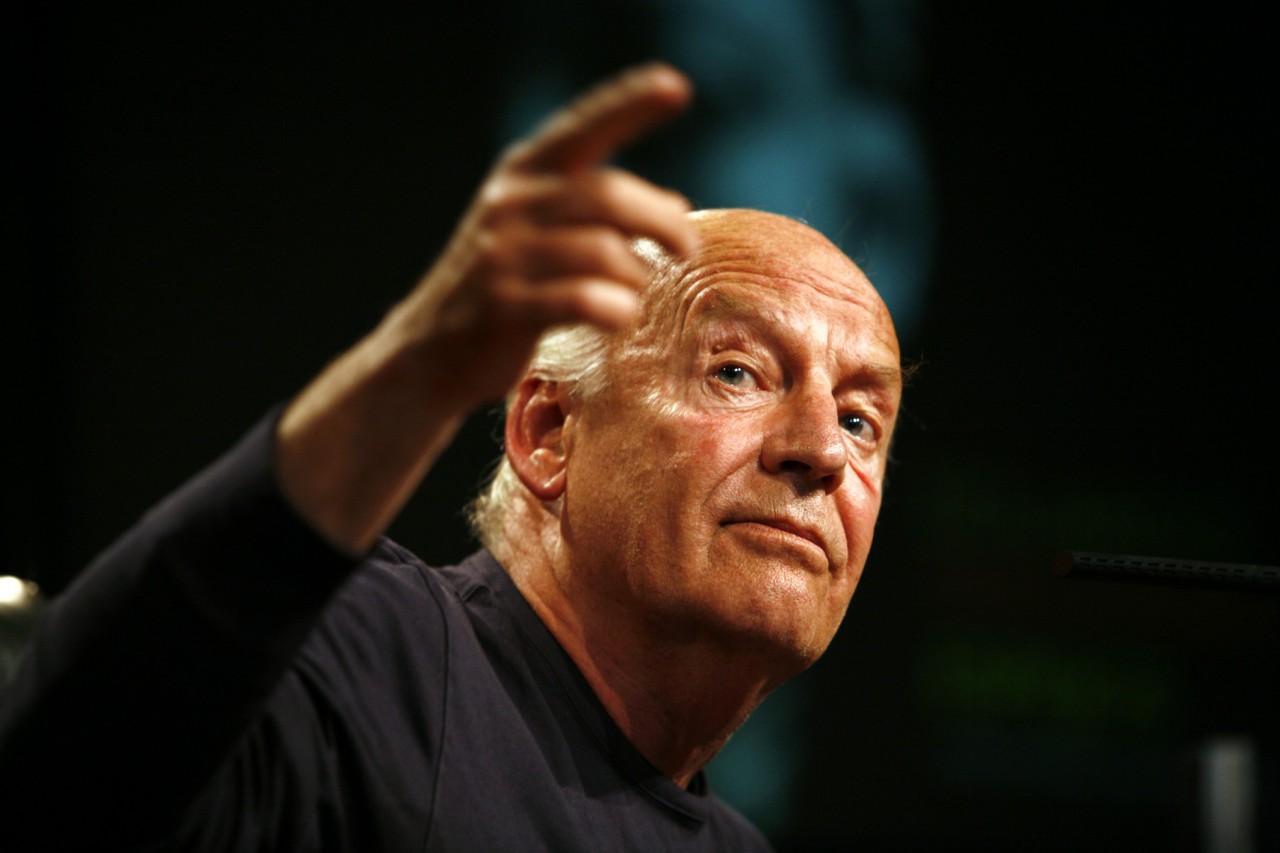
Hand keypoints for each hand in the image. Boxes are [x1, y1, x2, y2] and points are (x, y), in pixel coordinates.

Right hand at [276, 62, 696, 552]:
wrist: (430, 350)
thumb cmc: (505, 286)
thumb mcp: (540, 230)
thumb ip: (599, 212)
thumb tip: (675, 203)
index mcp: (524, 171)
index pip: (584, 126)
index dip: (631, 104)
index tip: (677, 87)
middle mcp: (511, 201)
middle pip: (610, 195)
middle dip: (663, 222)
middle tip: (687, 249)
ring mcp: (504, 253)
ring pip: (604, 251)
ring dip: (637, 276)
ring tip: (637, 293)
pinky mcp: (505, 305)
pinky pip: (584, 300)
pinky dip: (616, 310)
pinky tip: (620, 318)